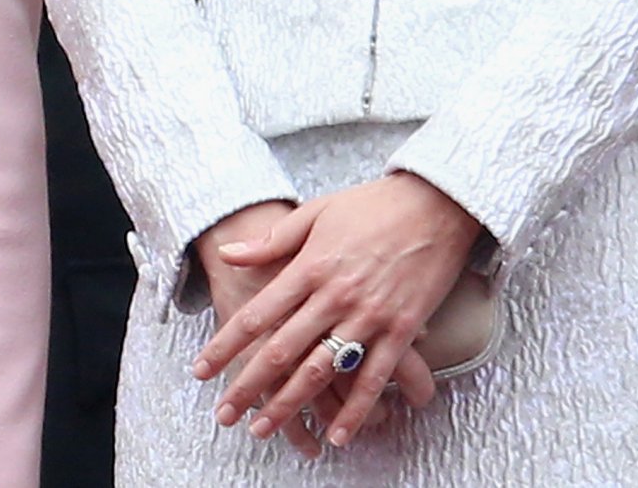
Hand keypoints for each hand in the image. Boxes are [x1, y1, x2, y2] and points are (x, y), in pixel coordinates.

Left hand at [193, 172, 481, 448]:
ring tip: (264, 429)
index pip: (257, 314)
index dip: (226, 345)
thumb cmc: (374, 204)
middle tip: (224, 414)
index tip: (201, 370)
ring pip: (321, 370)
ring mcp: (369, 314)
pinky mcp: (401, 328)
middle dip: (248, 387)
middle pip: (281, 350)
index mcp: (310, 265)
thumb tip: (230, 254)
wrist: (436, 202)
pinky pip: (374, 377)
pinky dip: (355, 410)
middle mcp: (335, 294)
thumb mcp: (318, 211)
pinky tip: (336, 435)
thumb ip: (273, 239)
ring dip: (289, 405)